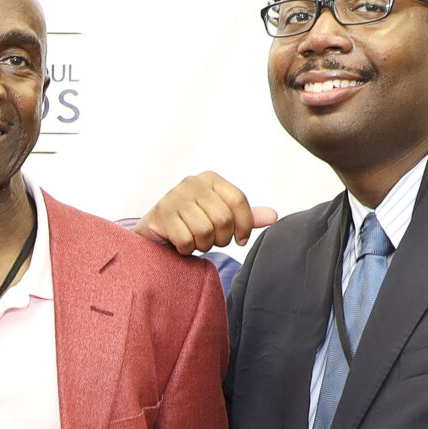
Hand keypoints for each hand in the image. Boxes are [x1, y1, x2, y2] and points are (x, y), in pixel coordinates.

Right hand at [135, 172, 276, 255]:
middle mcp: (191, 183)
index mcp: (210, 179)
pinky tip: (181, 245)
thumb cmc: (191, 225)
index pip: (239, 200)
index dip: (245, 225)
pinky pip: (186, 240)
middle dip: (222, 238)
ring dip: (203, 245)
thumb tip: (273, 216)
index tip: (241, 240)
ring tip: (196, 242)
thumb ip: (245, 217)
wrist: (154, 234)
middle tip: (213, 242)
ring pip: (205, 231)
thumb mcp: (221, 218)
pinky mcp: (161, 215)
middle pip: (223, 218)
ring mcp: (173, 197)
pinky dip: (186, 249)